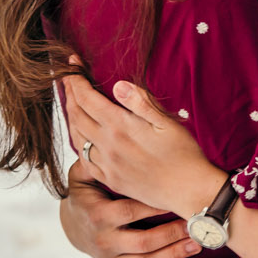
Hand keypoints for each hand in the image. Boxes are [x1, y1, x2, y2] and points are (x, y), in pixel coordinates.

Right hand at [59, 161, 201, 257]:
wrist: (71, 226)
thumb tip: (100, 138)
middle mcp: (105, 241)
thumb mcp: (82, 176)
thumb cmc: (86, 194)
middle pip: (144, 241)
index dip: (154, 206)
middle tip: (198, 224)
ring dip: (174, 255)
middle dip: (172, 233)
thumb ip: (94, 160)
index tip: (178, 199)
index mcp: (98, 215)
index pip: (130, 211)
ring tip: (198, 244)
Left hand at [60, 72, 225, 218]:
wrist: (189, 191)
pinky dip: (78, 142)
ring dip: (71, 116)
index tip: (72, 65)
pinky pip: (84, 159)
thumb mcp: (167, 122)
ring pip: (76, 137)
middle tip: (68, 79)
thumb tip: (118, 85)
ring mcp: (107, 165)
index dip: (76, 80)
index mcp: (121, 127)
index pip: (87, 98)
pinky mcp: (110, 179)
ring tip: (72, 103)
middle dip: (70, 94)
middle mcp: (108, 146)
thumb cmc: (184, 154)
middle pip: (76, 115)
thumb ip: (140, 102)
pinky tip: (82, 136)